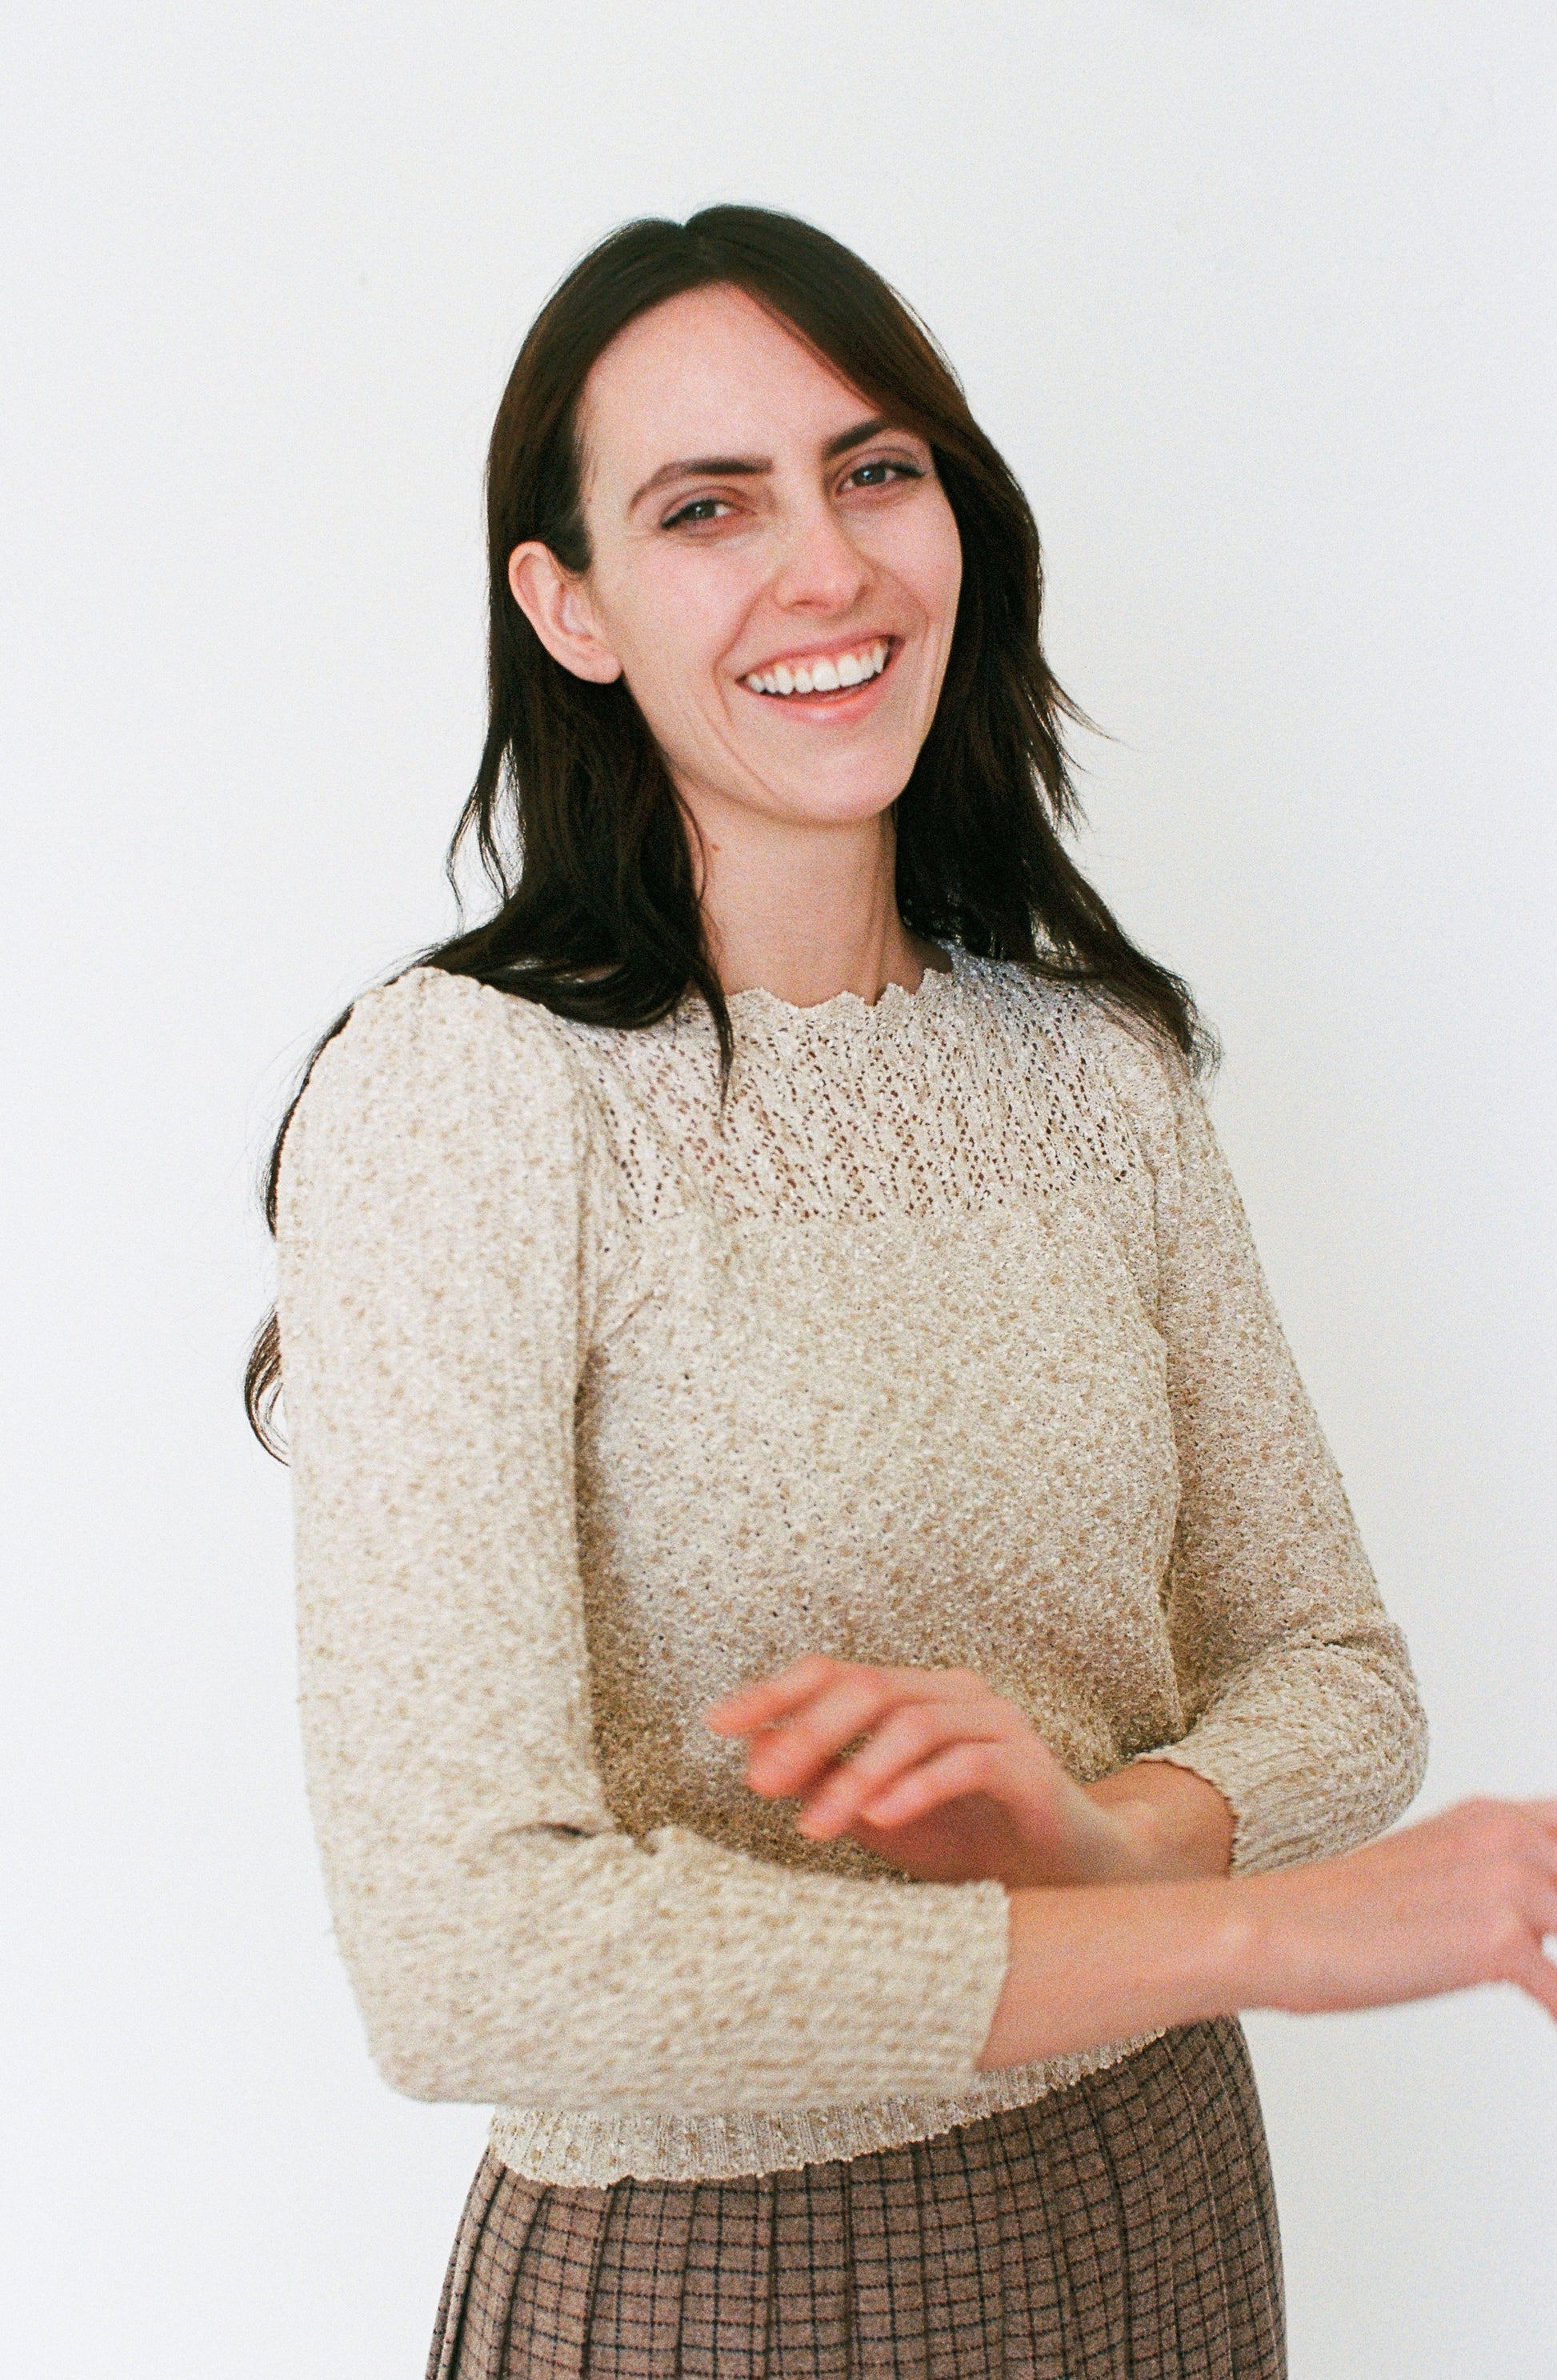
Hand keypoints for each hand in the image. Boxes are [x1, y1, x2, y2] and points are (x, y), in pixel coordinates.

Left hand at [704, 1654, 1169, 1889]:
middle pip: (869, 1687)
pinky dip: (917, 1788)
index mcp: (913, 1695)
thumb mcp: (876, 1814)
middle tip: (761, 1784)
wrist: (1066, 1879)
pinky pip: (966, 1763)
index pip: (834, 1673)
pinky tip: (880, 1820)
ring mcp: (996, 1723)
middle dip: (806, 1733)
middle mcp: (954, 1694)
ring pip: (911, 1724)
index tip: (716, 1723)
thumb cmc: (966, 1841)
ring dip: (854, 1773)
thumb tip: (753, 1753)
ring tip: (813, 1825)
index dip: (773, 1692)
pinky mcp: (1028, 1765)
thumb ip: (824, 1780)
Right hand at [1244, 1794, 1556, 2019]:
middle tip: (1544, 1950)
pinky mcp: (1498, 1940)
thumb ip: (1492, 1876)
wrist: (1279, 1929)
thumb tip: (1537, 1918)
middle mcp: (1507, 1838)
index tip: (1554, 1916)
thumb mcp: (1432, 1867)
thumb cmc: (1339, 1911)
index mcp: (1492, 1817)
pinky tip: (1554, 2023)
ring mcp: (1505, 1885)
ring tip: (1552, 1993)